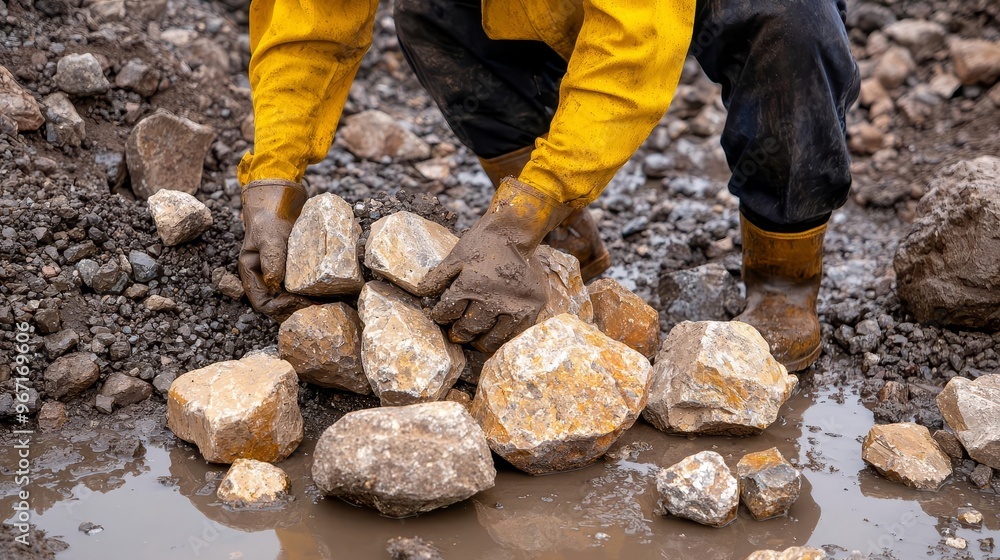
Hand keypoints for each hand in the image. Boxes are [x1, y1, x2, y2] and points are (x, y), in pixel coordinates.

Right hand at [238, 179, 312, 321]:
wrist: (280, 202)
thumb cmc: (270, 218)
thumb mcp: (269, 237)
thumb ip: (271, 259)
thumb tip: (275, 282)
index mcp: (252, 273)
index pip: (262, 303)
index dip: (279, 308)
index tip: (297, 301)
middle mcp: (265, 278)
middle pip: (278, 305)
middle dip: (295, 308)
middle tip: (316, 305)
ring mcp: (280, 276)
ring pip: (291, 299)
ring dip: (305, 303)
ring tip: (324, 301)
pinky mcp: (293, 271)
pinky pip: (301, 288)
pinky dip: (312, 293)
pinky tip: (326, 292)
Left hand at [418, 178, 574, 352]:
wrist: (515, 233)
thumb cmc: (483, 243)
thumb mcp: (456, 256)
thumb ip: (438, 278)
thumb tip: (421, 295)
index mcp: (471, 285)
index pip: (448, 313)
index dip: (440, 316)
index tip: (441, 316)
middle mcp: (494, 299)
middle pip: (469, 330)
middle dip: (458, 332)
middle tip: (456, 332)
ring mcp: (515, 306)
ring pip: (491, 340)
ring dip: (479, 341)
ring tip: (474, 337)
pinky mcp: (532, 309)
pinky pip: (513, 336)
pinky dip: (501, 338)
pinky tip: (494, 333)